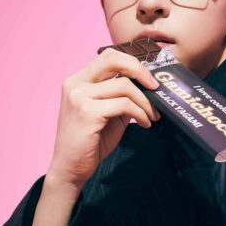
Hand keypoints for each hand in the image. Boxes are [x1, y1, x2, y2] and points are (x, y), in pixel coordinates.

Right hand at [47, 46, 160, 188]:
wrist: (70, 168)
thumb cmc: (90, 142)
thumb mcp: (108, 113)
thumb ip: (121, 96)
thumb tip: (147, 85)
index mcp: (78, 80)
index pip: (108, 57)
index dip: (132, 63)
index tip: (149, 79)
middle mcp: (75, 84)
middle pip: (113, 60)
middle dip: (140, 71)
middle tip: (156, 88)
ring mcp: (79, 97)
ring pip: (124, 86)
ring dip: (145, 102)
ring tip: (151, 116)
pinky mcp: (87, 112)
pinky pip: (124, 105)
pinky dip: (140, 113)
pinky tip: (144, 124)